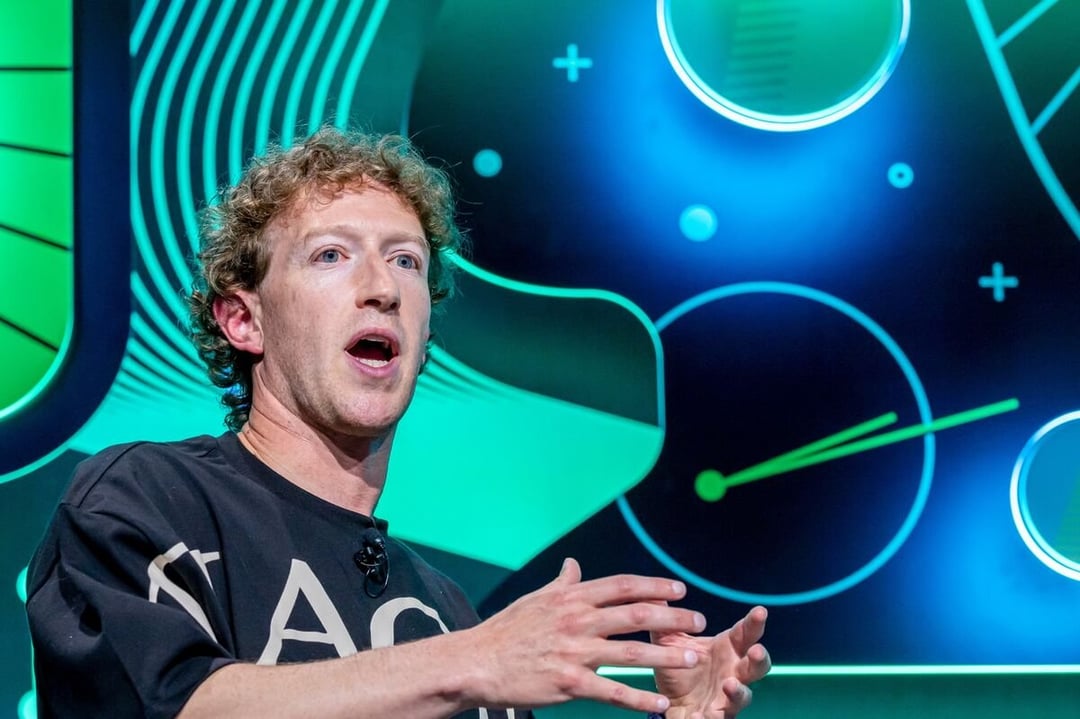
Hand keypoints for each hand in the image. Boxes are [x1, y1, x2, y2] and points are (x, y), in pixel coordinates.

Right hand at [460, 558, 706, 713]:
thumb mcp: (535, 600)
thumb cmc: (506, 631)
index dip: (655, 586)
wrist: (477, 662)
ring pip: (632, 652)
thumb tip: (574, 565)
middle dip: (673, 618)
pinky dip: (639, 700)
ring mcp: (574, 652)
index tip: (679, 589)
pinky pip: (612, 692)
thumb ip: (562, 584)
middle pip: (636, 614)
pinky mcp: (569, 683)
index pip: (622, 586)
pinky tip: (660, 705)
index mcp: (571, 598)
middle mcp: (577, 620)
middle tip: (699, 620)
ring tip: (693, 658)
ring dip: (667, 656)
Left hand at [651, 605, 770, 718]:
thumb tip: (653, 592)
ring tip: (729, 684)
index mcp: (727, 649)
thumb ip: (666, 619)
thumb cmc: (679, 666)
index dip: (754, 623)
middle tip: (757, 651)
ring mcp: (727, 696)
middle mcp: (733, 672)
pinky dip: (711, 717)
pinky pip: (718, 718)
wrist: (666, 702)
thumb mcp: (669, 641)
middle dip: (760, 659)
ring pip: (742, 696)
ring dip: (738, 691)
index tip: (760, 611)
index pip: (745, 633)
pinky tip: (700, 716)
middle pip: (756, 666)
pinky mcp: (715, 716)